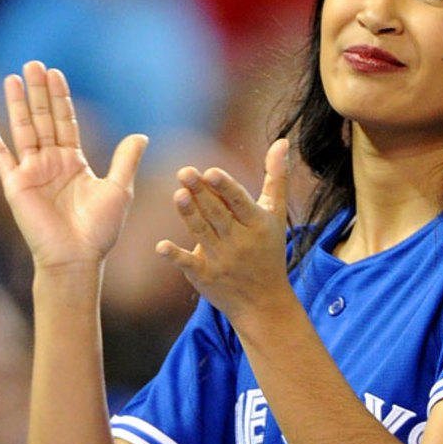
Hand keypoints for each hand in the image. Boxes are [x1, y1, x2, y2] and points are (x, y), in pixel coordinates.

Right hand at [0, 60, 147, 268]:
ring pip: (23, 130)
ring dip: (17, 104)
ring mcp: (32, 173)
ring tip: (13, 77)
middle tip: (34, 63)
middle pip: (43, 119)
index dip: (60, 98)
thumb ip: (125, 160)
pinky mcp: (16, 186)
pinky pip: (1, 159)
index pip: (65, 122)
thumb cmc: (100, 229)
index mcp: (74, 162)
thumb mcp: (118, 189)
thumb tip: (141, 135)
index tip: (56, 73)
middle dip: (39, 92)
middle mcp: (51, 163)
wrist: (77, 257)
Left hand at [157, 137, 291, 324]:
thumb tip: (282, 141)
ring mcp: (221, 260)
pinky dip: (175, 256)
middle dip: (201, 194)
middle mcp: (239, 242)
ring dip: (189, 214)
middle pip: (217, 214)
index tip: (211, 172)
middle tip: (184, 172)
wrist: (264, 302)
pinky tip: (160, 247)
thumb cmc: (269, 251)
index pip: (239, 202)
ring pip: (202, 232)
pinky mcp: (204, 276)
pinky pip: (188, 264)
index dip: (225, 188)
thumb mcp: (276, 215)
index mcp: (257, 225)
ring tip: (178, 194)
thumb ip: (276, 178)